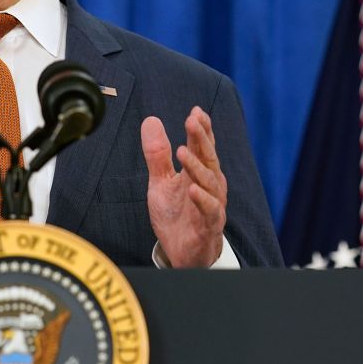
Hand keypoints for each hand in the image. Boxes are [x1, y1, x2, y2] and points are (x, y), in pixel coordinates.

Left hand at [142, 107, 225, 267]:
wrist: (181, 252)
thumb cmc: (176, 215)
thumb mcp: (160, 182)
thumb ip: (157, 154)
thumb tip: (150, 121)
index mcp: (199, 172)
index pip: (203, 146)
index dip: (201, 129)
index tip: (196, 111)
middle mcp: (210, 185)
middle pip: (209, 158)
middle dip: (202, 138)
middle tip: (192, 120)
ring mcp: (212, 205)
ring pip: (210, 182)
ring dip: (197, 166)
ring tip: (182, 151)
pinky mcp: (209, 226)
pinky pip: (210, 211)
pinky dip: (203, 200)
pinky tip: (193, 190)